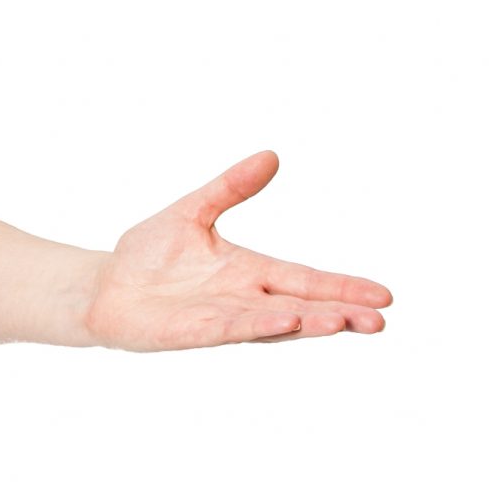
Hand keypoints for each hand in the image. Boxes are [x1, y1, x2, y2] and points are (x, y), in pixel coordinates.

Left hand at [82, 150, 391, 351]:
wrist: (103, 286)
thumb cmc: (149, 255)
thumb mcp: (193, 211)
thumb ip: (230, 187)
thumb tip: (271, 155)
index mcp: (251, 272)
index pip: (307, 280)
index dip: (344, 288)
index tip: (385, 296)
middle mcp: (244, 299)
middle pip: (303, 307)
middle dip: (341, 314)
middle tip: (380, 321)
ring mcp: (221, 319)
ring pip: (274, 323)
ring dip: (308, 323)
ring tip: (343, 322)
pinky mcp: (192, 332)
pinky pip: (231, 328)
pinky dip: (258, 325)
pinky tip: (286, 321)